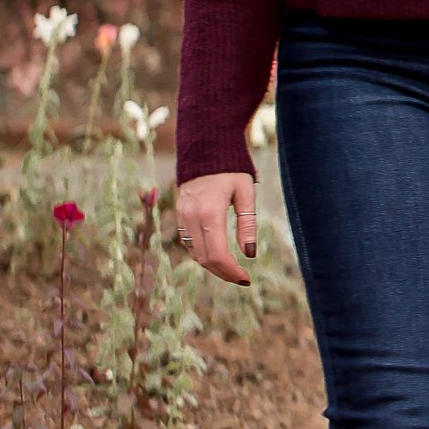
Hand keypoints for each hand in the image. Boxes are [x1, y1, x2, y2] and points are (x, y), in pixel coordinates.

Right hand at [174, 171, 256, 286]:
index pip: (216, 254)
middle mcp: (191, 218)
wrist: (205, 150)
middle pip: (204, 259)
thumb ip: (247, 223)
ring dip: (212, 266)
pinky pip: (189, 243)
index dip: (230, 271)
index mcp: (209, 212)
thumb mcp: (246, 192)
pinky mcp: (179, 216)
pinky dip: (203, 253)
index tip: (246, 278)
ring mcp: (182, 217)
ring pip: (194, 254)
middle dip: (223, 273)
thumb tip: (249, 254)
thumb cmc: (232, 170)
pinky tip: (218, 254)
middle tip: (242, 278)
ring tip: (233, 269)